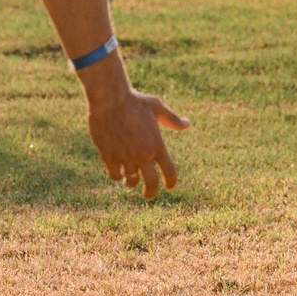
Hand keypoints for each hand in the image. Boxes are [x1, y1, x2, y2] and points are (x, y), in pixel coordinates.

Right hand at [86, 80, 189, 197]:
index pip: (170, 171)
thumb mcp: (157, 107)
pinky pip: (114, 174)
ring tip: (128, 181)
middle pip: (151, 184)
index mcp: (157, 145)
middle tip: (149, 196)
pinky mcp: (109, 157)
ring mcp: (126, 158)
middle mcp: (143, 155)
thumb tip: (187, 124)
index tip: (170, 187)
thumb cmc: (134, 101)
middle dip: (151, 193)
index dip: (171, 182)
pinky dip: (116, 174)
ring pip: (130, 180)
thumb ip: (172, 120)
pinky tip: (116, 171)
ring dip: (130, 182)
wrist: (109, 99)